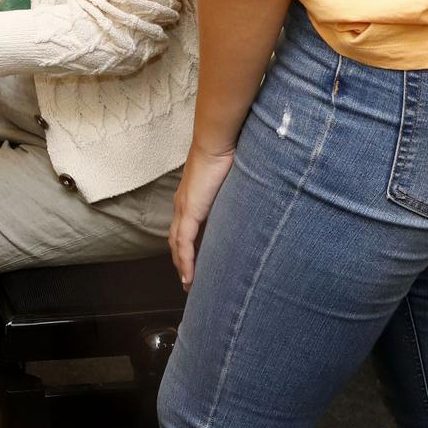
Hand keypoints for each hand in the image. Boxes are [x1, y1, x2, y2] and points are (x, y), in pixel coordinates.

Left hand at [169, 142, 235, 291]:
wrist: (218, 142)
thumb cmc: (228, 155)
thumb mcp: (232, 182)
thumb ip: (235, 195)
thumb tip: (251, 200)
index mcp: (190, 197)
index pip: (184, 228)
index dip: (186, 246)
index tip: (193, 262)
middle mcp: (183, 204)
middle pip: (176, 240)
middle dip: (181, 261)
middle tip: (189, 281)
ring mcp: (184, 208)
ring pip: (177, 245)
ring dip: (182, 266)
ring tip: (189, 284)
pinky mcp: (190, 211)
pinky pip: (184, 243)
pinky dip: (186, 262)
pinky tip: (189, 277)